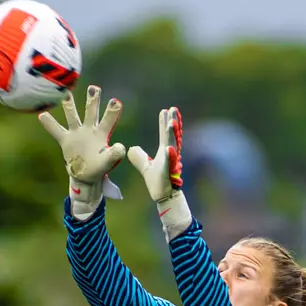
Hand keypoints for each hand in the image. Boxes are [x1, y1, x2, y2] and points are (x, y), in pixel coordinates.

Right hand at [38, 85, 125, 216]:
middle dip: (93, 100)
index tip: (116, 101)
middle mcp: (89, 129)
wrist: (85, 175)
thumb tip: (121, 147)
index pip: (108, 120)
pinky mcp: (65, 140)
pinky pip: (56, 130)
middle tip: (95, 88)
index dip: (112, 111)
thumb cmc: (98, 167)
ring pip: (72, 115)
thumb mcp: (107, 162)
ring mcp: (76, 133)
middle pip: (91, 111)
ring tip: (65, 92)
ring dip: (69, 105)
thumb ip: (114, 155)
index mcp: (101, 134)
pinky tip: (42, 115)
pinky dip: (49, 124)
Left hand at [128, 107, 191, 238]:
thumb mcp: (144, 166)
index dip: (164, 122)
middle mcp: (170, 154)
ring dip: (173, 134)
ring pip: (173, 145)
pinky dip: (170, 155)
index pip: (164, 133)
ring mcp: (171, 162)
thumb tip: (131, 148)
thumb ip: (138, 156)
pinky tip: (169, 148)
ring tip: (172, 122)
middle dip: (173, 122)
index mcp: (165, 151)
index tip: (165, 110)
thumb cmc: (157, 181)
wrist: (162, 196)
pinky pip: (170, 163)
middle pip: (172, 135)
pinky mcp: (169, 172)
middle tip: (173, 109)